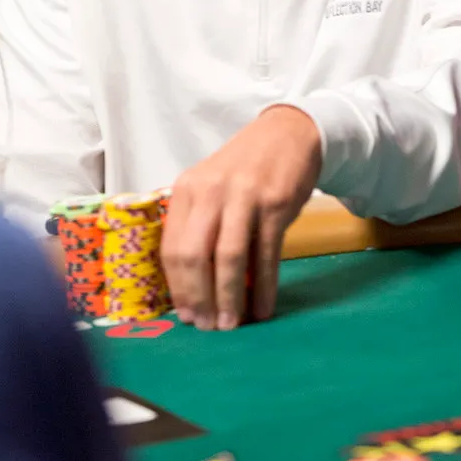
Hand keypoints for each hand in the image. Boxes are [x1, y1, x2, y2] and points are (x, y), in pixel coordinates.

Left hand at [161, 106, 321, 330]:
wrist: (288, 133)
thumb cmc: (246, 167)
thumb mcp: (211, 186)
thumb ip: (198, 224)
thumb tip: (192, 285)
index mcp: (187, 189)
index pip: (172, 247)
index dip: (177, 287)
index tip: (185, 315)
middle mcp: (211, 191)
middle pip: (194, 255)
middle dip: (199, 298)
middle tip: (207, 327)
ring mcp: (243, 196)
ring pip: (228, 257)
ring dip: (229, 298)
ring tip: (232, 324)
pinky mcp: (275, 203)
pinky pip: (266, 254)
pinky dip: (263, 286)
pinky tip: (263, 307)